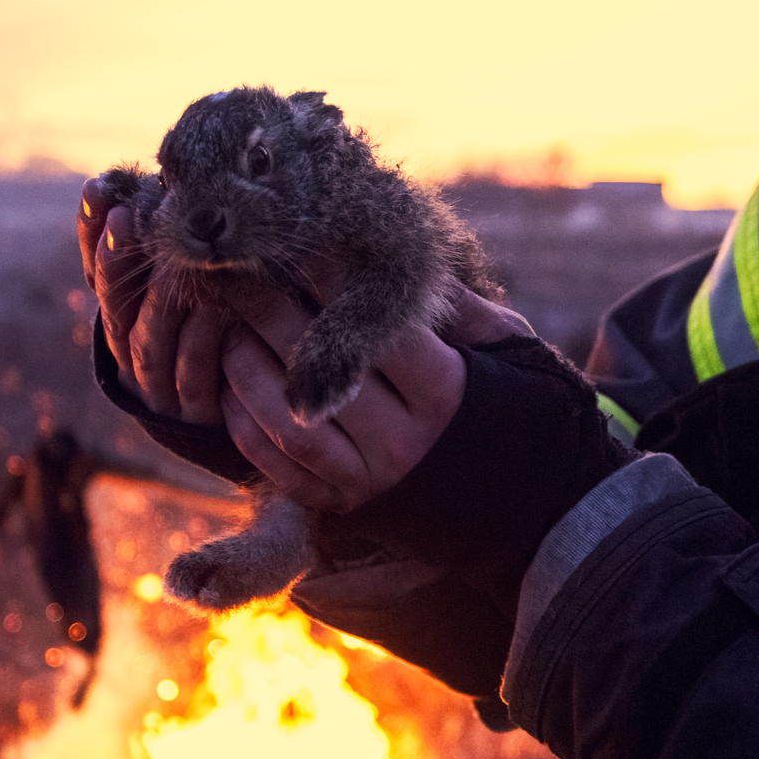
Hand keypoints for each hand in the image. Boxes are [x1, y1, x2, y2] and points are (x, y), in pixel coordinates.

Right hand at [76, 175, 228, 423]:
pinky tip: (218, 313)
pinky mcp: (193, 411)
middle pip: (113, 304)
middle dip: (116, 262)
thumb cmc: (219, 318)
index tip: (101, 189)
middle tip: (128, 219)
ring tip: (178, 267)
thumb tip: (130, 176)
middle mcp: (130, 345)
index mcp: (123, 309)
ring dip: (160, 304)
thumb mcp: (194, 273)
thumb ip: (168, 233)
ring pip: (146, 342)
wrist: (238, 401)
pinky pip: (192, 377)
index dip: (92, 233)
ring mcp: (158, 382)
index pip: (96, 268)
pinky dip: (203, 345)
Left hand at [217, 281, 532, 510]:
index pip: (374, 329)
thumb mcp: (510, 353)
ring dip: (246, 371)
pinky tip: (232, 386)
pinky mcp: (345, 509)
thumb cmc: (520, 413)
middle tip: (237, 272)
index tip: (298, 245)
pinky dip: (247, 427)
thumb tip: (415, 257)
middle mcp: (405, 441)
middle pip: (320, 368)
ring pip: (288, 422)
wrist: (531, 513)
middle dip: (269, 314)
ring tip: (228, 327)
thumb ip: (462, 308)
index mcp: (447, 393)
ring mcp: (371, 481)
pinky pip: (281, 469)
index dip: (330, 284)